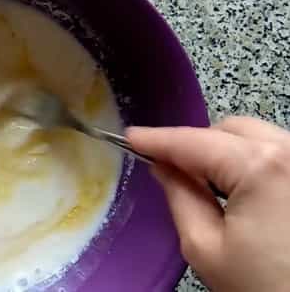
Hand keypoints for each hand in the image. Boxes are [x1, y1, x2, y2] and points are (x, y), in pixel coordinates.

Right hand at [128, 117, 289, 291]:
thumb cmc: (267, 287)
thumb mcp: (205, 247)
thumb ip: (180, 197)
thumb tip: (164, 168)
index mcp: (261, 167)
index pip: (195, 142)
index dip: (157, 139)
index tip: (132, 138)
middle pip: (230, 130)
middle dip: (197, 145)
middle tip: (170, 169)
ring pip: (257, 138)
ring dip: (227, 154)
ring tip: (207, 184)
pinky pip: (279, 156)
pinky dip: (253, 164)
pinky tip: (241, 190)